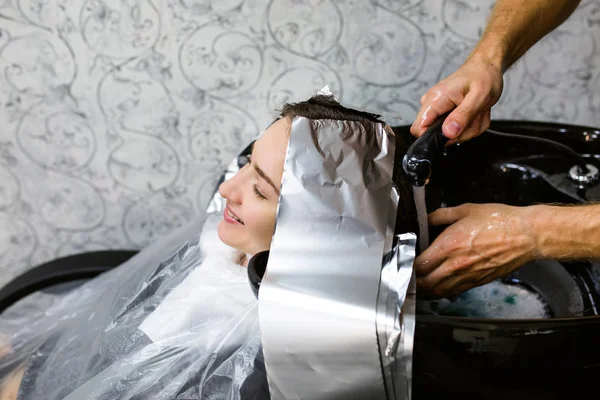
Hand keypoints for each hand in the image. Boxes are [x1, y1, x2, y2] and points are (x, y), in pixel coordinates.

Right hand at [410, 55, 503, 143]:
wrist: (486, 68)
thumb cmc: (483, 77)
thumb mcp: (478, 97)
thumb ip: (463, 116)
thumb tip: (448, 133)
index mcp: (435, 99)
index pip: (418, 128)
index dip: (434, 137)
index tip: (455, 132)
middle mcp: (433, 104)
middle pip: (438, 135)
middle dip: (461, 132)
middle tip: (474, 117)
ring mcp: (438, 109)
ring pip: (450, 135)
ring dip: (469, 128)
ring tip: (477, 112)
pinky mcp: (445, 113)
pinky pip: (456, 131)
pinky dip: (470, 126)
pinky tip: (474, 113)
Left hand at [415, 203, 538, 298]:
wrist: (526, 235)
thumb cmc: (499, 221)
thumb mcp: (465, 210)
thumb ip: (440, 215)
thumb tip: (427, 219)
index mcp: (449, 246)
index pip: (419, 265)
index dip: (407, 267)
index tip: (401, 264)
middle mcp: (455, 265)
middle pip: (425, 282)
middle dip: (412, 282)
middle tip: (403, 279)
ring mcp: (466, 276)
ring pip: (437, 291)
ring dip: (424, 291)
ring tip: (415, 287)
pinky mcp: (477, 282)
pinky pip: (453, 292)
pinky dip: (440, 293)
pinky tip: (435, 290)